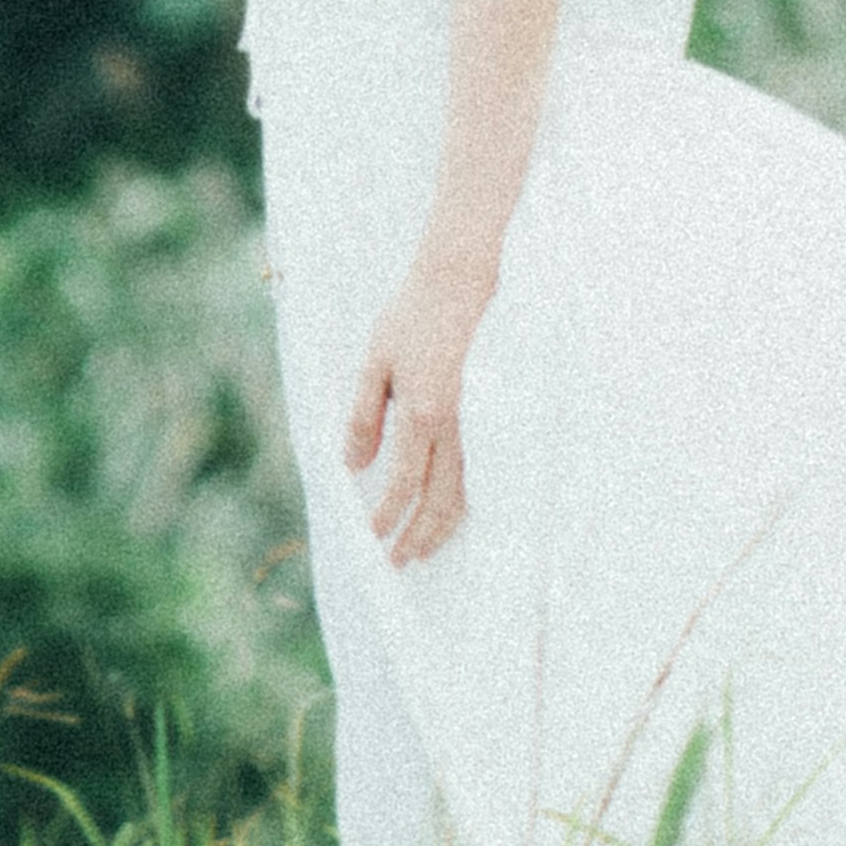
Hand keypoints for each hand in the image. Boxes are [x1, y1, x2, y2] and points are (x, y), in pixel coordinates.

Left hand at [345, 238, 493, 565]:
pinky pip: (481, 473)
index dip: (387, 516)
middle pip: (439, 501)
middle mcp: (457, 426)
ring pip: (466, 493)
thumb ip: (364, 416)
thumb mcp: (375, 361)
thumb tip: (353, 467)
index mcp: (424, 413)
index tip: (370, 538)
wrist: (463, 280)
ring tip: (424, 551)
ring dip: (443, 528)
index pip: (404, 484)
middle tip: (397, 564)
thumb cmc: (413, 315)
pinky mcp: (492, 414)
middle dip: (417, 537)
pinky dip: (465, 502)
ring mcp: (480, 422)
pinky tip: (453, 512)